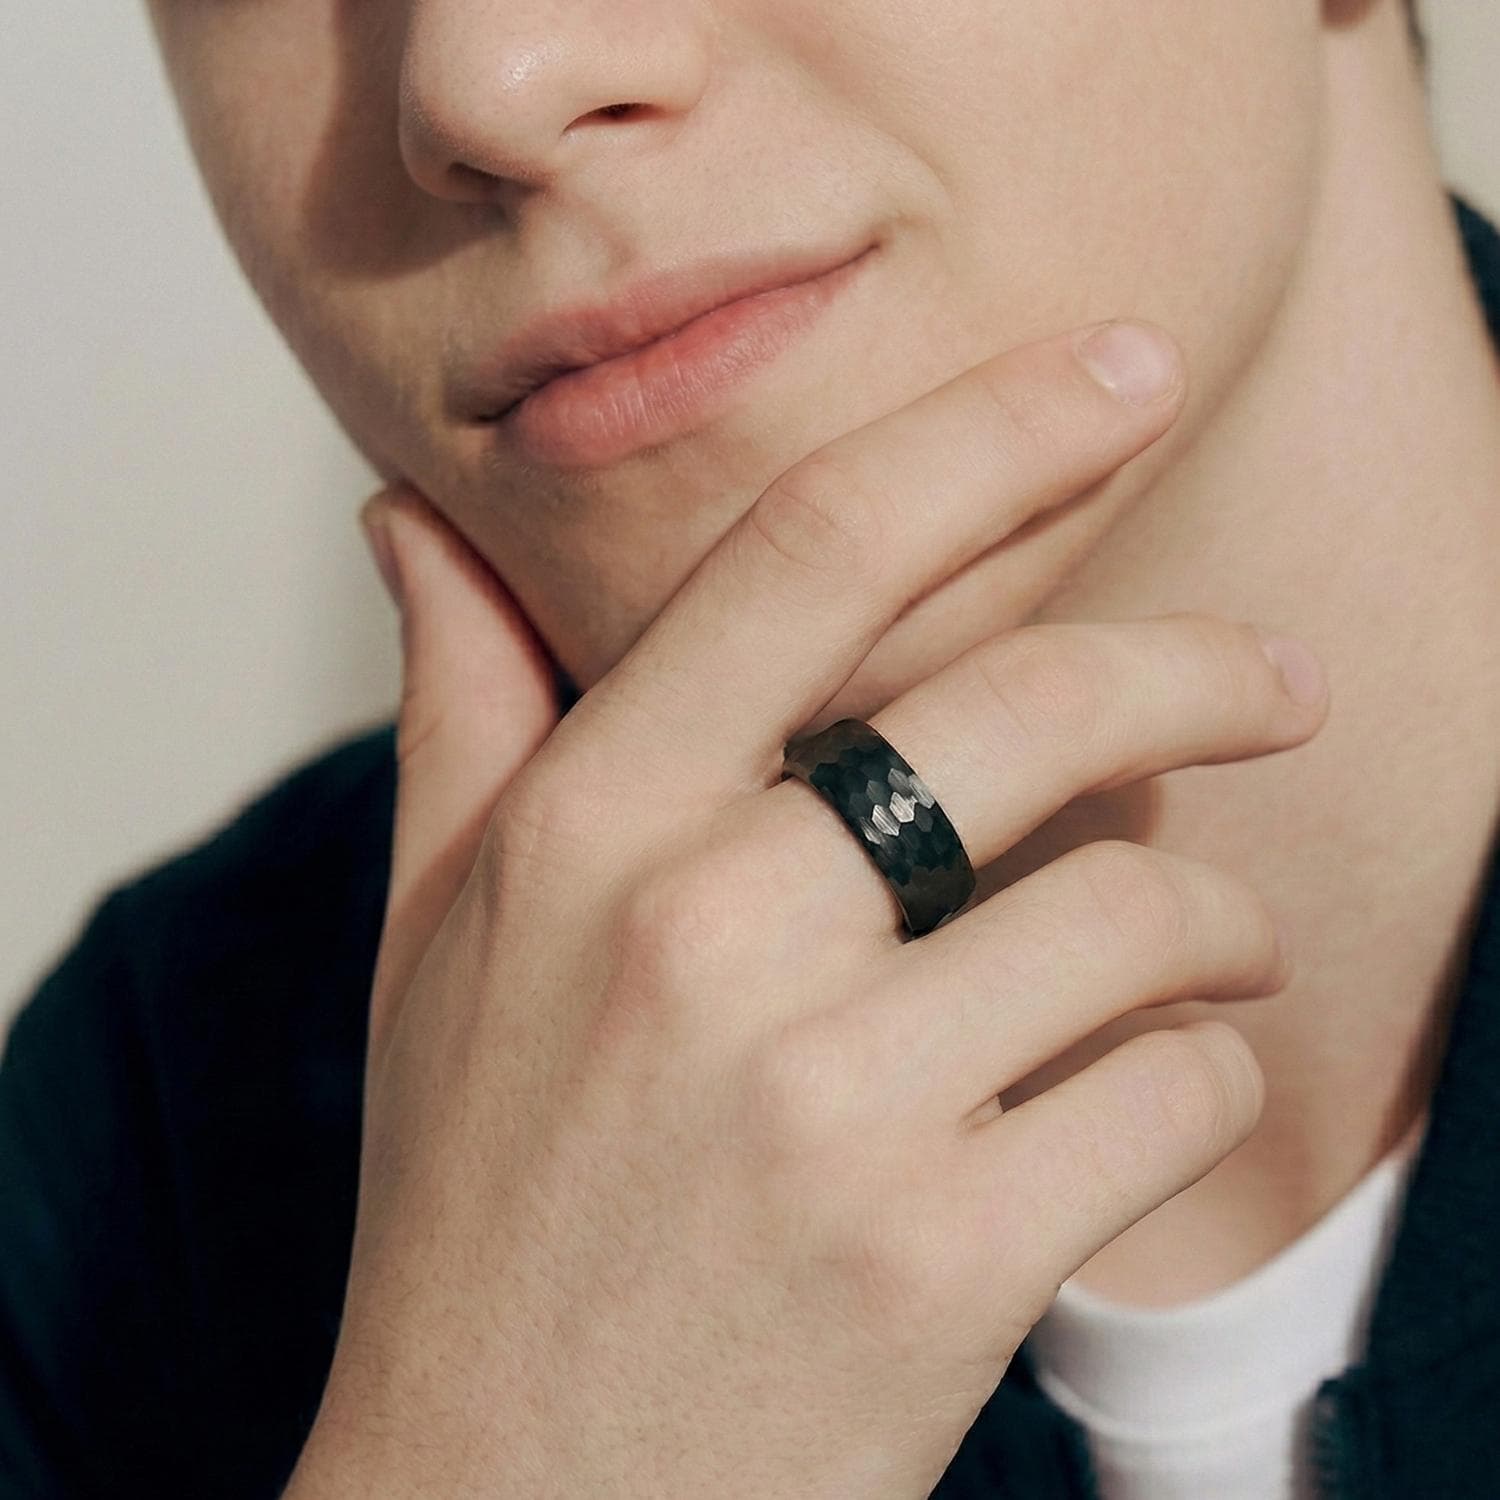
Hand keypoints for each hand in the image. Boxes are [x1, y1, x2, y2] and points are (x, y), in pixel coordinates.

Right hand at [290, 319, 1326, 1497]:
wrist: (507, 1498)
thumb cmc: (479, 1201)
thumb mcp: (434, 939)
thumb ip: (456, 711)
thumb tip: (410, 526)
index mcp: (586, 832)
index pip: (814, 553)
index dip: (990, 433)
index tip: (1118, 370)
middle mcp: (706, 934)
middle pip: (1033, 708)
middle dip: (1200, 669)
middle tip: (1273, 676)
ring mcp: (832, 1102)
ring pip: (1141, 914)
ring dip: (1211, 916)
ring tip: (1202, 943)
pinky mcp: (946, 1257)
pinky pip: (1169, 1093)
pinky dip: (1194, 1075)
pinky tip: (1142, 1090)